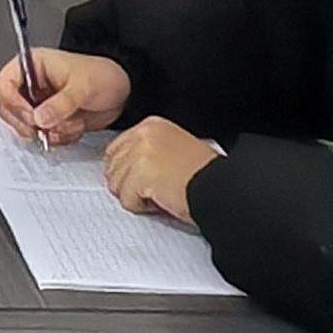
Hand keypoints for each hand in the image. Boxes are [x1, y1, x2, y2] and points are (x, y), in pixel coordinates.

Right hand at [0, 45, 130, 147]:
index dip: (13, 103)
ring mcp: (38, 104)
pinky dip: (57, 138)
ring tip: (69, 124)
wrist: (122, 93)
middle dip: (30, 123)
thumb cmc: (103, 76)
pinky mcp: (48, 120)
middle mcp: (30, 85)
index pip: (4, 84)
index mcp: (32, 66)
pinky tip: (73, 128)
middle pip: (8, 110)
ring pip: (24, 126)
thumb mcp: (83, 86)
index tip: (31, 116)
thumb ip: (61, 103)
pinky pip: (40, 136)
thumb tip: (39, 118)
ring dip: (47, 132)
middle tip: (48, 126)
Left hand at [102, 116, 222, 224]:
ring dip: (136, 196)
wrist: (221, 188)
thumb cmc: (205, 175)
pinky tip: (162, 200)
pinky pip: (126, 200)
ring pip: (116, 185)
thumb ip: (147, 151)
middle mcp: (143, 134)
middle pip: (112, 168)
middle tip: (156, 189)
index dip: (127, 172)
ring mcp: (140, 153)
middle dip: (129, 184)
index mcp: (152, 125)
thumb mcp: (175, 149)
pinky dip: (143, 207)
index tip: (144, 180)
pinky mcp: (142, 174)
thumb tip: (123, 167)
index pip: (115, 149)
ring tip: (162, 193)